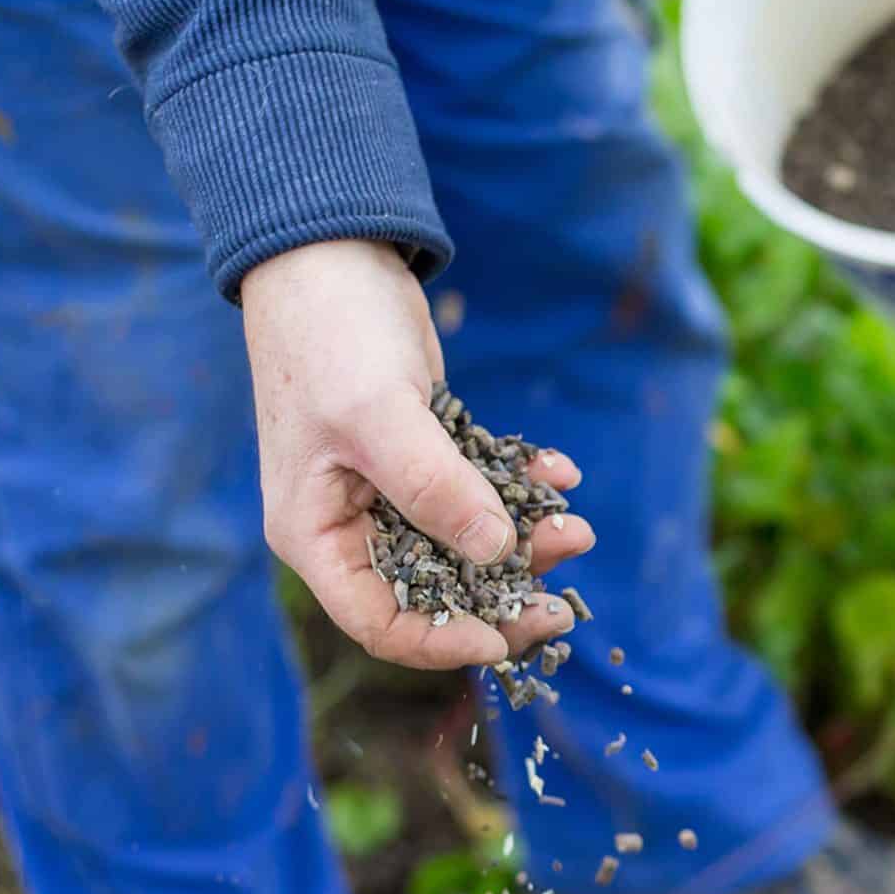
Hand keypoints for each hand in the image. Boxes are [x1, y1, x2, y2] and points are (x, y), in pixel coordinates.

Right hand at [241, 239, 594, 669]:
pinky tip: (559, 474)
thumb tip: (496, 552)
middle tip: (563, 599)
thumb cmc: (330, 335)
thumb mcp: (378, 416)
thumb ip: (435, 488)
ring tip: (578, 525)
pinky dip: (520, 484)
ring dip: (525, 539)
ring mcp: (390, 488)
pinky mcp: (426, 452)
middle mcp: (351, 523)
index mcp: (316, 535)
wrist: (330, 252)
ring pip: (466, 542)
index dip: (443, 641)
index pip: (378, 621)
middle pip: (433, 591)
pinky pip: (481, 488)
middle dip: (502, 593)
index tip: (505, 636)